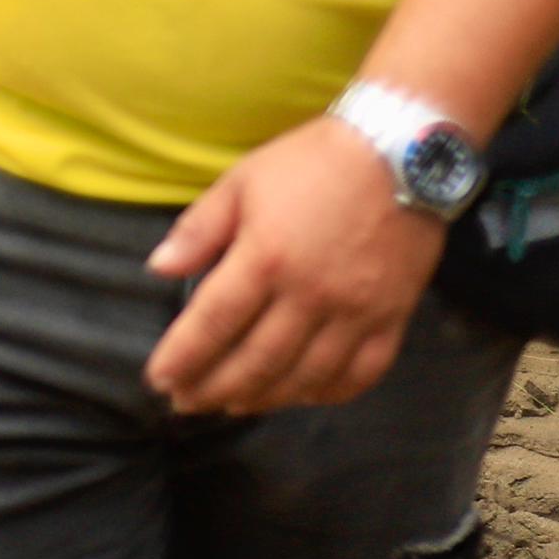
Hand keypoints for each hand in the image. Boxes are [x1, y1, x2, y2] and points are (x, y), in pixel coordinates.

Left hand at [141, 116, 444, 414]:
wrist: (400, 153)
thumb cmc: (312, 162)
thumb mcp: (242, 181)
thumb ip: (199, 230)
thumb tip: (158, 269)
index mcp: (265, 257)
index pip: (213, 323)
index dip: (183, 357)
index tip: (159, 380)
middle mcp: (310, 295)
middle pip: (256, 361)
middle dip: (214, 388)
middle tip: (186, 402)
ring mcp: (356, 312)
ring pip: (305, 377)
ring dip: (264, 398)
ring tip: (232, 405)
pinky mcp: (393, 318)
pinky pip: (361, 374)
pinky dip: (329, 393)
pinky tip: (303, 395)